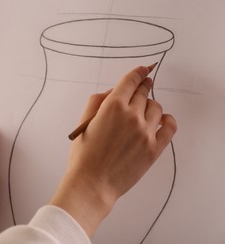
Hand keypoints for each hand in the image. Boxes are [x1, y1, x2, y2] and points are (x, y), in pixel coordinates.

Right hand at [50, 66, 176, 235]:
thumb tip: (113, 92)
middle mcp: (132, 115)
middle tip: (144, 85)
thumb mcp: (83, 123)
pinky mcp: (154, 148)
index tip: (143, 69)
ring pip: (156, 107)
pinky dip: (167, 119)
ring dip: (150, 105)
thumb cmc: (83, 155)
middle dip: (143, 86)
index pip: (130, 81)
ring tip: (144, 110)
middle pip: (143, 92)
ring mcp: (145, 132)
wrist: (92, 183)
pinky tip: (161, 119)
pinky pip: (169, 126)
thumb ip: (97, 102)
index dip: (138, 72)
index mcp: (112, 106)